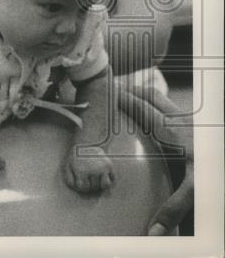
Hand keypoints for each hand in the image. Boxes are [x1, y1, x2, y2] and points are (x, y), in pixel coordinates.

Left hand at [64, 145, 113, 192]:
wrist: (86, 142)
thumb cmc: (76, 156)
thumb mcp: (68, 166)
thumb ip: (70, 180)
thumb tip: (77, 190)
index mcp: (81, 171)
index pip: (84, 187)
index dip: (82, 186)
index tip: (81, 181)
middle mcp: (93, 170)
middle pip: (95, 187)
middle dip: (91, 185)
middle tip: (88, 178)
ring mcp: (103, 168)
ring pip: (105, 185)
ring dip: (100, 184)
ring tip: (95, 179)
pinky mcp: (109, 165)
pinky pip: (112, 179)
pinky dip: (108, 178)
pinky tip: (102, 174)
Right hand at [115, 79, 193, 234]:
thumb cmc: (215, 168)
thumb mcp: (196, 189)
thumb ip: (173, 208)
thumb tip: (152, 230)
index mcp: (172, 131)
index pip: (141, 108)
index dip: (123, 99)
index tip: (106, 94)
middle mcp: (180, 120)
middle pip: (151, 95)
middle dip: (131, 91)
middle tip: (115, 91)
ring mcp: (191, 120)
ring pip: (164, 100)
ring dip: (147, 97)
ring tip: (133, 99)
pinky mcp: (200, 125)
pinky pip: (175, 109)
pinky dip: (161, 107)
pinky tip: (162, 119)